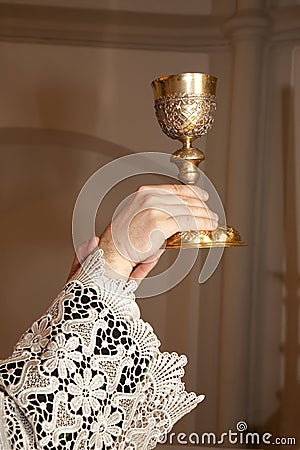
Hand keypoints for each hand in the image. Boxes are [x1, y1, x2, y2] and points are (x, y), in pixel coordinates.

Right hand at [98, 184, 217, 281]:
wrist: (113, 253)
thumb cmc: (123, 240)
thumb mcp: (138, 215)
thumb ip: (156, 210)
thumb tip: (177, 214)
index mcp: (144, 193)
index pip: (174, 189)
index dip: (192, 192)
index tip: (202, 196)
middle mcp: (149, 197)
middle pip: (183, 199)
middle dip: (201, 206)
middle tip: (211, 213)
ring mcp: (154, 209)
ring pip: (188, 210)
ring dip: (204, 216)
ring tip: (213, 221)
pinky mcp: (160, 223)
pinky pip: (187, 222)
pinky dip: (201, 223)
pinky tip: (208, 226)